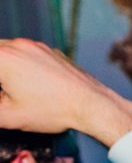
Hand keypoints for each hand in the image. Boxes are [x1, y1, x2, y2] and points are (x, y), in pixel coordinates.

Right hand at [0, 38, 131, 146]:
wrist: (92, 104)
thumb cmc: (54, 110)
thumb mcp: (7, 116)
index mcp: (2, 58)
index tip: (0, 96)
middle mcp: (17, 46)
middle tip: (4, 95)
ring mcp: (36, 47)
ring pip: (4, 52)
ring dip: (3, 68)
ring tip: (10, 91)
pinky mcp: (49, 52)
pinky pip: (23, 54)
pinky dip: (16, 65)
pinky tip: (25, 85)